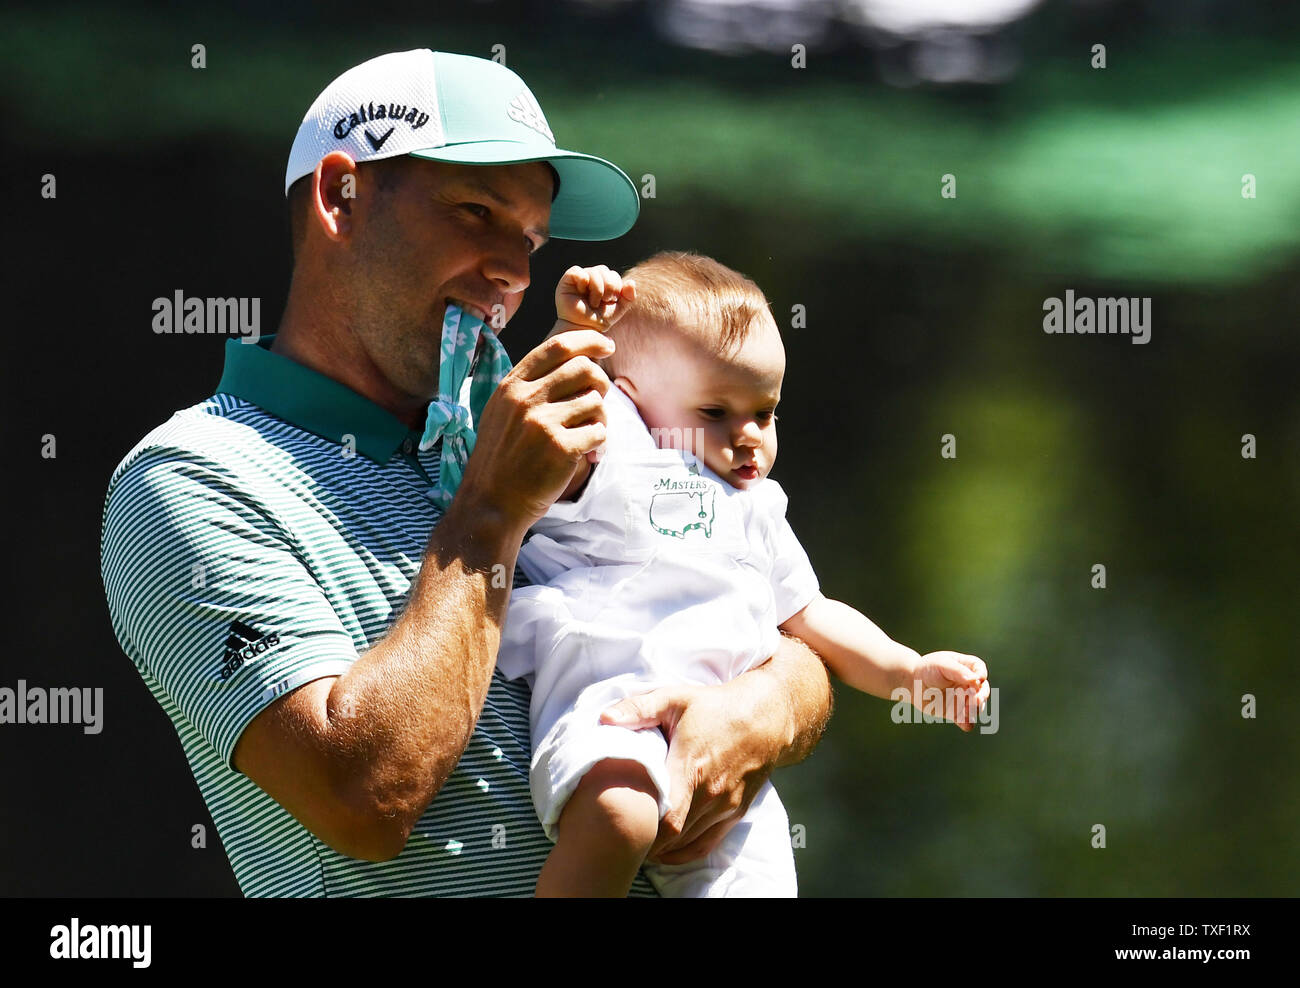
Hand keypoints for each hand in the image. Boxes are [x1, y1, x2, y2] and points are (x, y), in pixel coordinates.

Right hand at [452, 329, 613, 531]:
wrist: (491, 503)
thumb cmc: (503, 458)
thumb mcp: (503, 412)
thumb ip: (531, 386)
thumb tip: (577, 362)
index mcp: (512, 386)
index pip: (557, 346)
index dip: (588, 341)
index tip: (606, 346)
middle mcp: (526, 399)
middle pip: (583, 368)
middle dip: (599, 382)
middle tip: (597, 401)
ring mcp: (543, 423)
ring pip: (595, 401)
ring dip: (599, 418)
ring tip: (587, 435)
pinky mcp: (561, 447)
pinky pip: (599, 432)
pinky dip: (599, 443)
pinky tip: (587, 453)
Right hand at [552, 265, 635, 333]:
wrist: (581, 330)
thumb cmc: (597, 321)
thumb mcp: (617, 310)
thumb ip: (628, 297)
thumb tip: (632, 282)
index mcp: (603, 283)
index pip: (613, 275)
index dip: (616, 287)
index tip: (610, 301)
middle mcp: (591, 278)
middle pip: (605, 270)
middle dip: (609, 287)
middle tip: (602, 301)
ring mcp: (580, 278)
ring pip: (594, 271)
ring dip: (597, 289)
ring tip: (592, 302)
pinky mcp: (567, 279)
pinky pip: (577, 271)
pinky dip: (583, 280)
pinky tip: (581, 291)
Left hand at [600, 680, 773, 864]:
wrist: (764, 717)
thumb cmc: (714, 707)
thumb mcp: (674, 698)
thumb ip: (638, 709)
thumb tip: (604, 719)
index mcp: (691, 767)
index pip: (666, 819)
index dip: (643, 830)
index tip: (620, 824)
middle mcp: (711, 793)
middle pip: (673, 836)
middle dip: (646, 840)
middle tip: (621, 832)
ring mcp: (725, 806)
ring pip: (687, 843)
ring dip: (662, 847)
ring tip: (637, 839)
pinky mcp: (734, 813)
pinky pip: (705, 844)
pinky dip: (682, 852)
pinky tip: (664, 848)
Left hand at [901, 651, 989, 731]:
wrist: (913, 683)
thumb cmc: (928, 669)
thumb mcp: (941, 665)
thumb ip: (958, 671)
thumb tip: (975, 680)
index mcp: (967, 668)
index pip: (980, 670)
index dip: (981, 675)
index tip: (978, 680)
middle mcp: (969, 685)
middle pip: (983, 691)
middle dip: (981, 696)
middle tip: (976, 701)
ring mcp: (964, 699)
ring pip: (977, 707)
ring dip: (975, 710)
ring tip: (966, 712)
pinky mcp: (956, 713)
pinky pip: (966, 721)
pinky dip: (968, 724)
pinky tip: (966, 725)